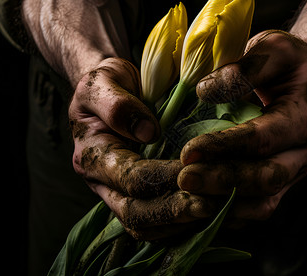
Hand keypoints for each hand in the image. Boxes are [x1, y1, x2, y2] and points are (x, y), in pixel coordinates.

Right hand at [69, 57, 213, 239]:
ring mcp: (117, 192)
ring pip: (145, 225)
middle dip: (174, 211)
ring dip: (179, 224)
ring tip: (214, 211)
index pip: (131, 177)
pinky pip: (155, 222)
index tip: (197, 170)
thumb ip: (118, 105)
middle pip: (135, 212)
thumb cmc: (105, 83)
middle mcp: (101, 181)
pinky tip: (206, 214)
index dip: (164, 177)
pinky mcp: (134, 195)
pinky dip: (179, 224)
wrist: (107, 92)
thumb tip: (148, 133)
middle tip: (211, 205)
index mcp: (92, 155)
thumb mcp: (103, 80)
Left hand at [178, 30, 306, 225]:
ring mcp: (291, 174)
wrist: (304, 81)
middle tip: (182, 180)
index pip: (262, 139)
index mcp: (302, 119)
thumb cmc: (285, 63)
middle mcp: (301, 154)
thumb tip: (206, 91)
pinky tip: (198, 209)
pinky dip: (227, 214)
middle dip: (222, 183)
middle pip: (265, 179)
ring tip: (185, 201)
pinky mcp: (278, 186)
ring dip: (223, 206)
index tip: (188, 151)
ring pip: (262, 204)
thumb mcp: (272, 49)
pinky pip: (254, 210)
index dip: (225, 147)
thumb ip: (244, 68)